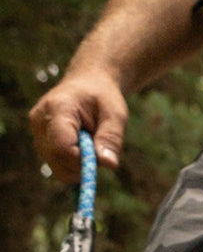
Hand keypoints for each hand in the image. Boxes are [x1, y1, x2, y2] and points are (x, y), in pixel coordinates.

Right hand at [29, 69, 127, 184]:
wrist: (87, 84)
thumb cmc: (103, 97)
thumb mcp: (115, 115)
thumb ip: (111, 139)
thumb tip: (109, 164)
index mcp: (57, 109)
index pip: (62, 149)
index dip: (83, 161)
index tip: (100, 156)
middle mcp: (40, 121)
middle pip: (58, 162)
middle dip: (83, 165)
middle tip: (97, 147)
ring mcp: (37, 132)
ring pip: (58, 168)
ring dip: (79, 165)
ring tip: (88, 143)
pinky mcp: (41, 141)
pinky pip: (59, 166)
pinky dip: (74, 164)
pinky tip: (81, 147)